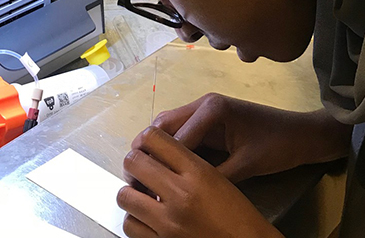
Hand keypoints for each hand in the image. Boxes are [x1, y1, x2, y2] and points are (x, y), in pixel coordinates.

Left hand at [117, 126, 281, 237]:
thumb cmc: (240, 217)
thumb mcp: (220, 179)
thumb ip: (188, 165)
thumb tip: (156, 156)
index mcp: (198, 173)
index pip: (154, 138)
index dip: (146, 140)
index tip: (147, 148)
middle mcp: (181, 194)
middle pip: (133, 162)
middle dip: (133, 164)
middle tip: (140, 171)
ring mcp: (169, 221)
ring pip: (125, 196)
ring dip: (131, 194)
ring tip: (142, 196)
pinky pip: (130, 225)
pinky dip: (134, 220)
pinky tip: (145, 218)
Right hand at [152, 93, 349, 182]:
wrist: (304, 136)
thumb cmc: (279, 146)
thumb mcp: (246, 165)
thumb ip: (214, 176)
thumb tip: (184, 193)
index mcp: (212, 109)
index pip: (173, 136)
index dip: (156, 160)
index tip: (146, 183)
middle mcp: (203, 105)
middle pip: (162, 125)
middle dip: (148, 150)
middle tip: (136, 177)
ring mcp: (205, 112)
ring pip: (169, 129)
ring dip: (157, 150)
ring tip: (146, 176)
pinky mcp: (209, 123)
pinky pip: (183, 135)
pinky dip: (171, 151)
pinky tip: (165, 170)